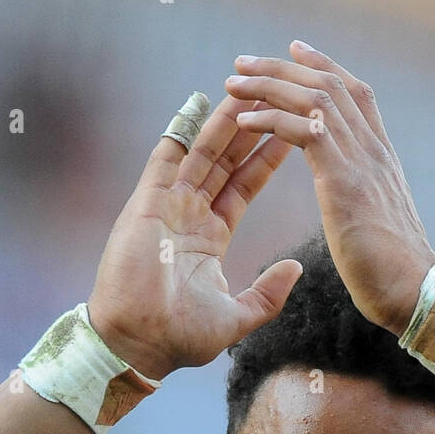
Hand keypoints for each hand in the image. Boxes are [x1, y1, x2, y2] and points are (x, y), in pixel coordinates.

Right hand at [87, 93, 301, 380]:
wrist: (139, 344)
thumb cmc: (180, 338)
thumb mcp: (236, 317)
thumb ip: (267, 295)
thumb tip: (295, 269)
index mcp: (209, 237)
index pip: (243, 186)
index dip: (264, 158)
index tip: (287, 131)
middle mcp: (188, 215)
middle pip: (224, 160)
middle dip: (247, 126)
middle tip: (270, 94)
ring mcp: (167, 206)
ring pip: (200, 152)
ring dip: (223, 121)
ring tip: (247, 89)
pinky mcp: (147, 204)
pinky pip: (166, 158)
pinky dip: (181, 130)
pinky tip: (199, 103)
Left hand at [224, 41, 434, 334]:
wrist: (414, 293)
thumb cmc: (393, 272)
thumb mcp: (378, 222)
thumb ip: (365, 199)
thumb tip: (356, 203)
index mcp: (381, 157)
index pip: (354, 93)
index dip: (324, 66)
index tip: (295, 50)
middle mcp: (374, 149)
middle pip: (330, 84)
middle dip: (283, 66)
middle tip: (245, 60)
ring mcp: (361, 161)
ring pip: (314, 98)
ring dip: (269, 85)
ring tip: (235, 81)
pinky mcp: (344, 181)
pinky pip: (305, 131)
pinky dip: (271, 119)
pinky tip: (244, 120)